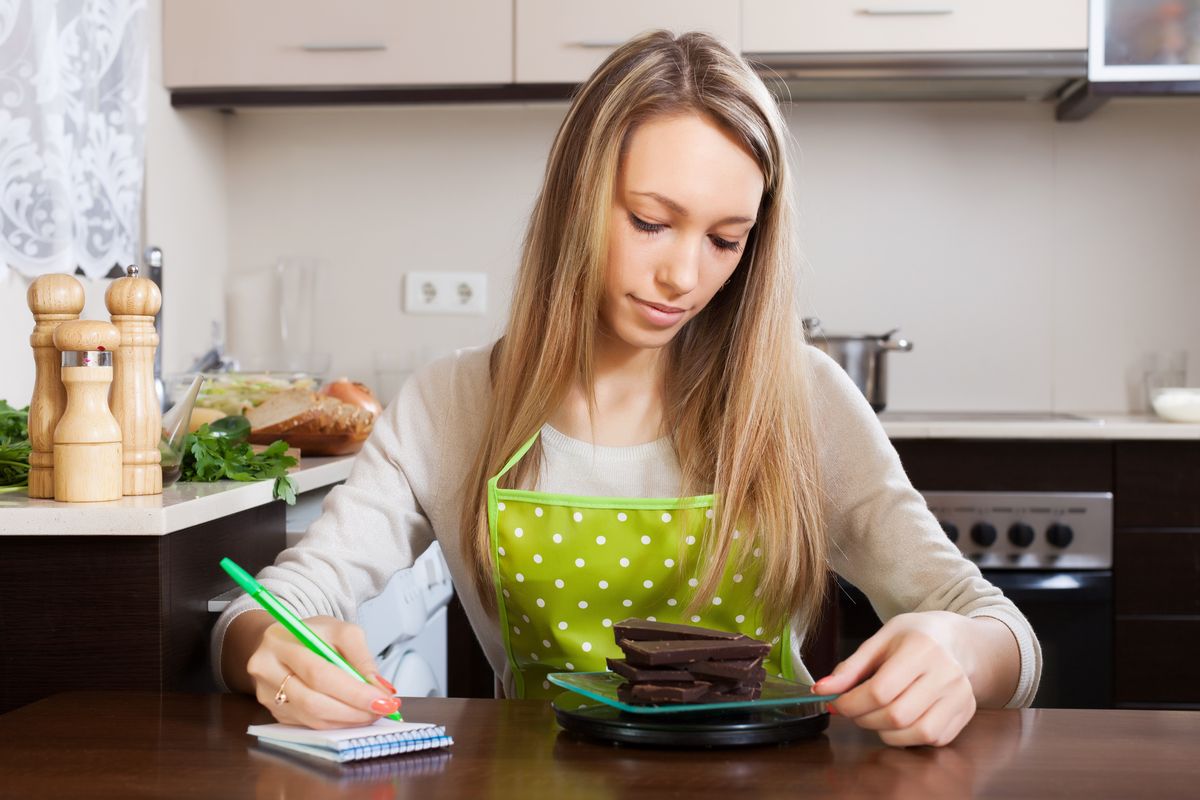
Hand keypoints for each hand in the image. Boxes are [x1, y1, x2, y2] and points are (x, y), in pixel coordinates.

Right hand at [245, 615, 399, 728]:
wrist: (282, 642)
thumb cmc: (313, 635)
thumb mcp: (341, 631)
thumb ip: (362, 657)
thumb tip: (381, 689)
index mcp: (280, 643)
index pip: (319, 673)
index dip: (353, 691)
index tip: (383, 700)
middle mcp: (266, 670)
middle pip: (312, 701)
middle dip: (352, 710)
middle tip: (381, 710)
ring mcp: (267, 695)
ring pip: (311, 718)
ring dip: (346, 720)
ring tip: (371, 713)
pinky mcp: (274, 712)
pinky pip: (309, 724)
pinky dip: (335, 723)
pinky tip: (352, 716)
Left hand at [812, 611, 976, 747]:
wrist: (957, 641)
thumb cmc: (914, 637)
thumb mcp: (880, 640)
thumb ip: (850, 667)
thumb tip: (820, 690)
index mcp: (921, 648)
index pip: (880, 690)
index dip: (851, 703)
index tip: (836, 703)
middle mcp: (946, 674)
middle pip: (897, 715)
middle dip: (865, 719)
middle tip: (854, 711)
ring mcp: (960, 696)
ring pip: (917, 733)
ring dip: (886, 733)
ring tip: (876, 716)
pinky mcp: (966, 714)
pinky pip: (933, 739)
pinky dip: (909, 737)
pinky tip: (900, 721)